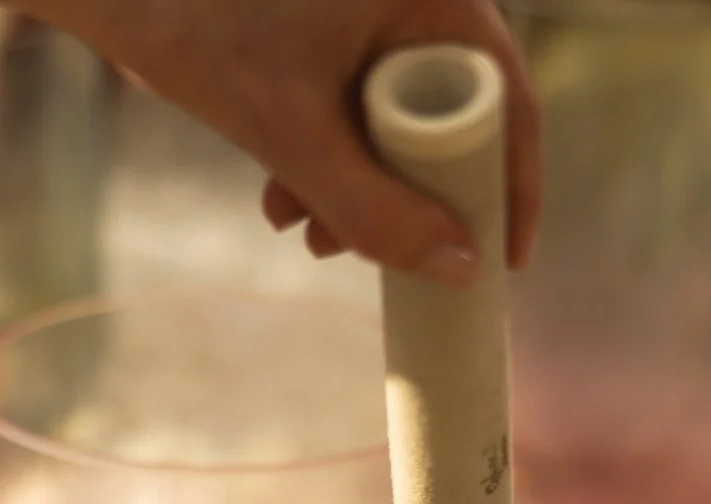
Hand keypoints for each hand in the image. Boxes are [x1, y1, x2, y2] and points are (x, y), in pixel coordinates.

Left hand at [16, 0, 541, 285]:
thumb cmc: (200, 33)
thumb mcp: (292, 137)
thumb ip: (374, 209)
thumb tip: (461, 270)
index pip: (507, 100)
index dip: (511, 185)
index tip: (502, 257)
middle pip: (450, 120)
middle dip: (406, 199)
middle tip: (364, 253)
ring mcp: (374, 11)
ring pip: (398, 124)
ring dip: (358, 191)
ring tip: (297, 228)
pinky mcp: (334, 28)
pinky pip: (359, 108)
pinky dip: (330, 160)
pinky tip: (282, 197)